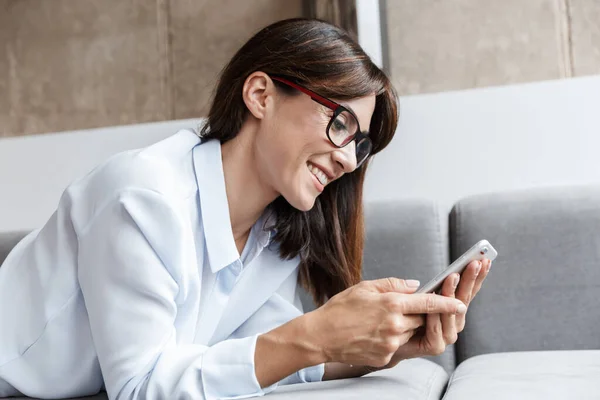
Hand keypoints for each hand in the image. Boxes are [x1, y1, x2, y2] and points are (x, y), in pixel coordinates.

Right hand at [304, 277, 466, 368]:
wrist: (321, 336)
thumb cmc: (340, 309)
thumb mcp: (365, 287)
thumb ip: (394, 284)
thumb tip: (416, 285)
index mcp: (391, 303)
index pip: (428, 302)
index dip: (447, 302)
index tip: (460, 302)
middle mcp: (395, 324)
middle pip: (421, 319)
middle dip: (418, 313)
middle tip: (402, 307)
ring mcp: (391, 342)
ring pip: (410, 333)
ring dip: (404, 326)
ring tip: (381, 320)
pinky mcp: (385, 356)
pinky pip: (398, 345)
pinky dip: (392, 338)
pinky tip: (373, 332)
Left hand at [379, 259, 491, 368]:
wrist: (384, 339)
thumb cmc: (400, 313)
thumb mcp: (413, 293)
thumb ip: (430, 286)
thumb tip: (447, 275)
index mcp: (451, 308)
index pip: (468, 290)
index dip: (477, 276)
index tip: (485, 259)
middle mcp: (452, 322)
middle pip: (464, 299)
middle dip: (469, 280)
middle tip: (474, 263)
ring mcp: (446, 335)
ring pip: (451, 314)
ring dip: (452, 294)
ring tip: (453, 277)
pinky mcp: (435, 346)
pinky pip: (437, 330)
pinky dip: (436, 317)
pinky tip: (433, 305)